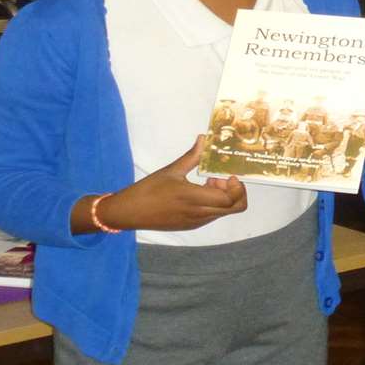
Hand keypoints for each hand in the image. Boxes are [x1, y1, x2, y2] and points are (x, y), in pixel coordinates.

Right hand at [91, 136, 247, 231]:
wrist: (128, 213)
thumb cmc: (148, 190)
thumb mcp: (171, 170)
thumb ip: (192, 156)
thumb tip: (204, 138)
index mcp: (194, 199)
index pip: (230, 199)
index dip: (236, 187)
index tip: (227, 175)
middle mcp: (198, 214)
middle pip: (234, 209)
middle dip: (235, 192)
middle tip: (220, 179)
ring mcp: (195, 222)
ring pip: (223, 213)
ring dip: (223, 198)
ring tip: (207, 183)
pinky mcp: (190, 226)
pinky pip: (211, 216)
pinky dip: (214, 204)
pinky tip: (199, 192)